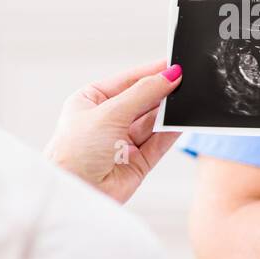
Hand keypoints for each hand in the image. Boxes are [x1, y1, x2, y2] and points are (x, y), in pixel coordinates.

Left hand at [45, 60, 182, 204]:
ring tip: (186, 100)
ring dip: (168, 112)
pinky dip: (171, 131)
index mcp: (91, 102)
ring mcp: (122, 142)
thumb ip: (143, 93)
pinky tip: (184, 120)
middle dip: (162, 92)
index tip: (174, 64)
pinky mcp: (137, 162)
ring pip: (152, 122)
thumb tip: (169, 75)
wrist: (73, 194)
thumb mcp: (109, 113)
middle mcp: (107, 121)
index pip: (127, 81)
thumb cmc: (74, 152)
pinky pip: (159, 142)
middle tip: (185, 81)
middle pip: (142, 100)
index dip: (150, 72)